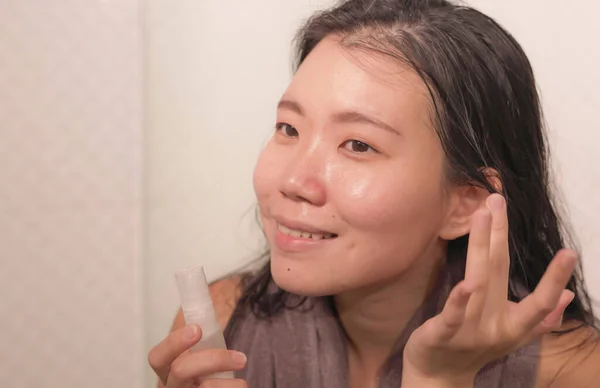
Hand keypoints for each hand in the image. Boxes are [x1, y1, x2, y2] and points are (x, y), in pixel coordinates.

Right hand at [148, 324, 247, 386]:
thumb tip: (203, 298)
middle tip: (241, 358)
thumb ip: (201, 340)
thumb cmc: (209, 375)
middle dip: (214, 359)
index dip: (174, 343)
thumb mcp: (201, 357)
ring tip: (243, 382)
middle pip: (182, 371)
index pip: (157, 357)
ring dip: (232, 383)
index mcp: (169, 372)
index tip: (196, 329)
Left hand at [402, 194, 576, 386]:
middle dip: (501, 235)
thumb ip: (541, 319)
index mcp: (514, 325)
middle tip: (498, 200)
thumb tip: (569, 297)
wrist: (439, 378)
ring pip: (479, 284)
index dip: (556, 278)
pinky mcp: (443, 333)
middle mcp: (496, 326)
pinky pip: (453, 315)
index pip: (541, 300)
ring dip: (482, 248)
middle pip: (500, 274)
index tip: (570, 251)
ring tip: (483, 216)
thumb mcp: (512, 336)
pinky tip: (465, 282)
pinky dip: (459, 300)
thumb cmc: (476, 350)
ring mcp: (470, 330)